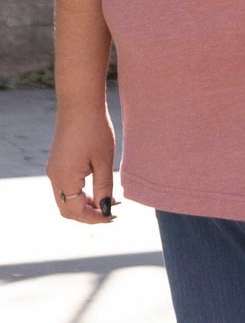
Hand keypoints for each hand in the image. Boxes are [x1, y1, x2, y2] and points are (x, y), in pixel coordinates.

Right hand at [47, 104, 116, 223]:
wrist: (80, 104)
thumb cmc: (95, 130)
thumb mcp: (104, 161)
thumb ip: (104, 187)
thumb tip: (105, 209)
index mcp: (64, 178)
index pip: (75, 211)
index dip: (94, 218)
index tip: (113, 217)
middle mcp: (54, 177)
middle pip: (67, 209)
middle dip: (88, 214)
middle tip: (112, 213)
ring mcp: (54, 170)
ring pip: (66, 199)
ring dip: (85, 204)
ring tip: (109, 202)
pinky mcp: (58, 163)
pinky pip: (66, 187)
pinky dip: (81, 193)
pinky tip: (99, 188)